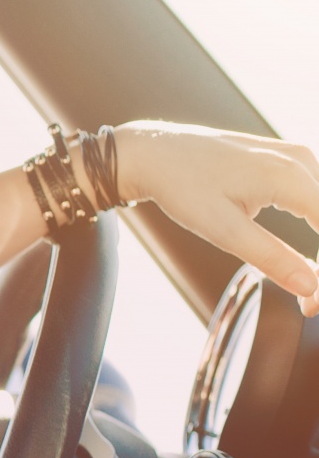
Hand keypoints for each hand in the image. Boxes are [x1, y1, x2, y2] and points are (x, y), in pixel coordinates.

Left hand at [118, 121, 318, 313]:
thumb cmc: (182, 187)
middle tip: (310, 303)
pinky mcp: (286, 160)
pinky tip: (307, 254)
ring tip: (309, 287)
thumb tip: (311, 287)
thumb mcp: (223, 229)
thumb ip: (270, 257)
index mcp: (291, 176)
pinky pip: (315, 194)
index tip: (313, 304)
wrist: (154, 153)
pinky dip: (315, 224)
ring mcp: (296, 157)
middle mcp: (301, 161)